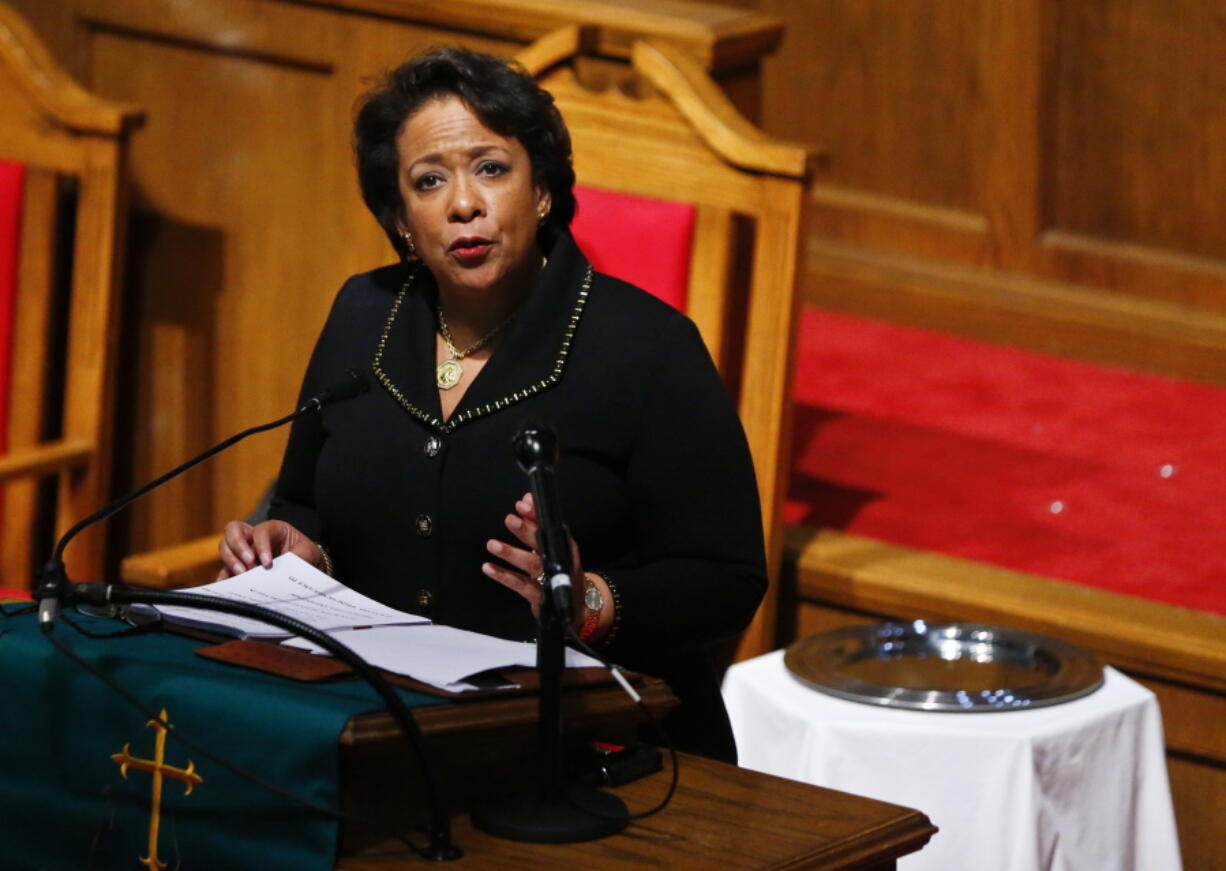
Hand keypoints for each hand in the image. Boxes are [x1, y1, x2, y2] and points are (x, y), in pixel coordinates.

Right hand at [217, 519, 320, 579]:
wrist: (306, 563)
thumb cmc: (306, 554)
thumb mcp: (308, 553)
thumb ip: (297, 558)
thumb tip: (283, 571)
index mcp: (272, 528)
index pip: (260, 531)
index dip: (261, 546)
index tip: (267, 563)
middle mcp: (253, 535)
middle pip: (233, 530)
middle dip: (238, 546)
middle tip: (249, 564)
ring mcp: (243, 549)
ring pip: (225, 545)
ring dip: (230, 560)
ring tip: (242, 574)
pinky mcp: (239, 564)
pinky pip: (224, 567)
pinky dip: (224, 575)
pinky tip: (226, 584)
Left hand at [483, 492, 582, 618]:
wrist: (576, 605)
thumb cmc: (561, 570)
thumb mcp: (551, 545)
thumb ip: (536, 523)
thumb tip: (526, 499)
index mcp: (563, 546)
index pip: (550, 527)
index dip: (536, 516)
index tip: (523, 504)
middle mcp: (560, 561)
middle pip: (543, 544)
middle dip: (527, 531)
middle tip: (510, 519)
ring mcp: (551, 580)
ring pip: (532, 564)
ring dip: (512, 553)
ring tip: (492, 544)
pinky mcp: (541, 597)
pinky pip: (520, 585)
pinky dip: (504, 576)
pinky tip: (489, 567)